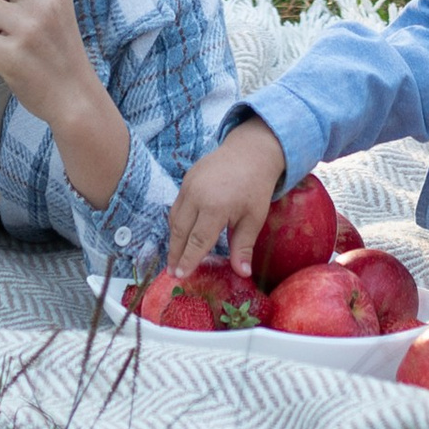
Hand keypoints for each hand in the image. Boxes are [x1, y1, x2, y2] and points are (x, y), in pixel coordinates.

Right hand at [165, 116, 286, 275]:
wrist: (251, 151)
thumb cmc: (256, 187)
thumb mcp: (254, 218)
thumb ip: (243, 246)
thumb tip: (242, 273)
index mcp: (216, 207)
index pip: (197, 241)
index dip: (188, 260)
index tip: (180, 276)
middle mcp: (197, 196)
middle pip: (180, 232)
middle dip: (175, 254)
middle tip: (173, 272)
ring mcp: (189, 185)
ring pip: (175, 219)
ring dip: (173, 240)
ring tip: (174, 258)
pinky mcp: (186, 179)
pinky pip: (177, 206)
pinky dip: (176, 223)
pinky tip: (180, 235)